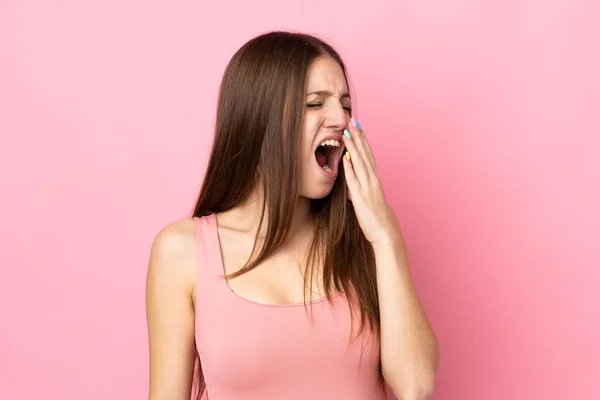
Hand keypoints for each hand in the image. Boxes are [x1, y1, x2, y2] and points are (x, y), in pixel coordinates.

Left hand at [342, 118, 403, 246]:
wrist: (385, 232)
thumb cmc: (376, 217)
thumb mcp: (367, 199)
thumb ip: (358, 189)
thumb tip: (349, 183)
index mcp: (374, 178)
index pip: (368, 154)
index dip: (362, 139)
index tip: (357, 126)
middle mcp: (372, 180)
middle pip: (365, 154)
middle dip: (358, 136)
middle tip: (352, 120)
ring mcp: (367, 188)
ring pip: (360, 163)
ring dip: (353, 147)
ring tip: (347, 132)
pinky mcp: (361, 198)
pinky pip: (354, 180)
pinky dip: (350, 168)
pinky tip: (345, 157)